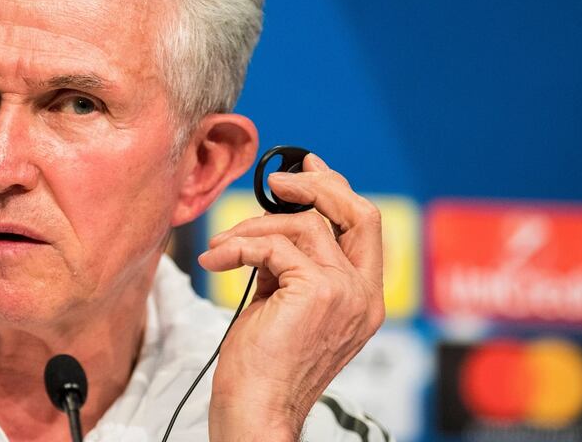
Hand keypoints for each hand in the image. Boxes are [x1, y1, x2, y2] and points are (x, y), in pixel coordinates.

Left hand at [199, 153, 384, 441]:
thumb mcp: (286, 305)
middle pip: (358, 212)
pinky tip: (216, 260)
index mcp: (363, 299)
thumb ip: (293, 267)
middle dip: (316, 186)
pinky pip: (273, 245)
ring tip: (223, 247)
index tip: (308, 170)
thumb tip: (274, 226)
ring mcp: (345, 293)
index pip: (365, 228)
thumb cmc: (263, 368)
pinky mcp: (316, 292)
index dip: (338, 192)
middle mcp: (364, 295)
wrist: (256, 411)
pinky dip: (237, 246)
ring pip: (304, 225)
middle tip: (276, 183)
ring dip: (253, 227)